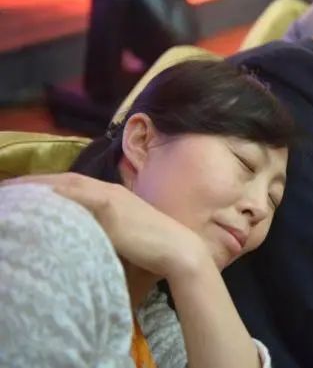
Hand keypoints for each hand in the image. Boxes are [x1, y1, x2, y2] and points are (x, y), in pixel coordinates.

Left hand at [1, 173, 207, 278]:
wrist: (178, 250)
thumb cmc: (154, 251)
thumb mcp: (124, 238)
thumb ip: (104, 234)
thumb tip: (83, 245)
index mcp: (112, 196)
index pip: (72, 186)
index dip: (46, 186)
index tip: (22, 193)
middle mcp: (109, 191)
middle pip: (65, 180)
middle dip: (34, 182)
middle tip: (6, 189)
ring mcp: (110, 196)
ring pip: (67, 184)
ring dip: (38, 185)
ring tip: (11, 191)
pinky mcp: (110, 205)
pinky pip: (76, 195)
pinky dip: (55, 192)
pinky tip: (36, 196)